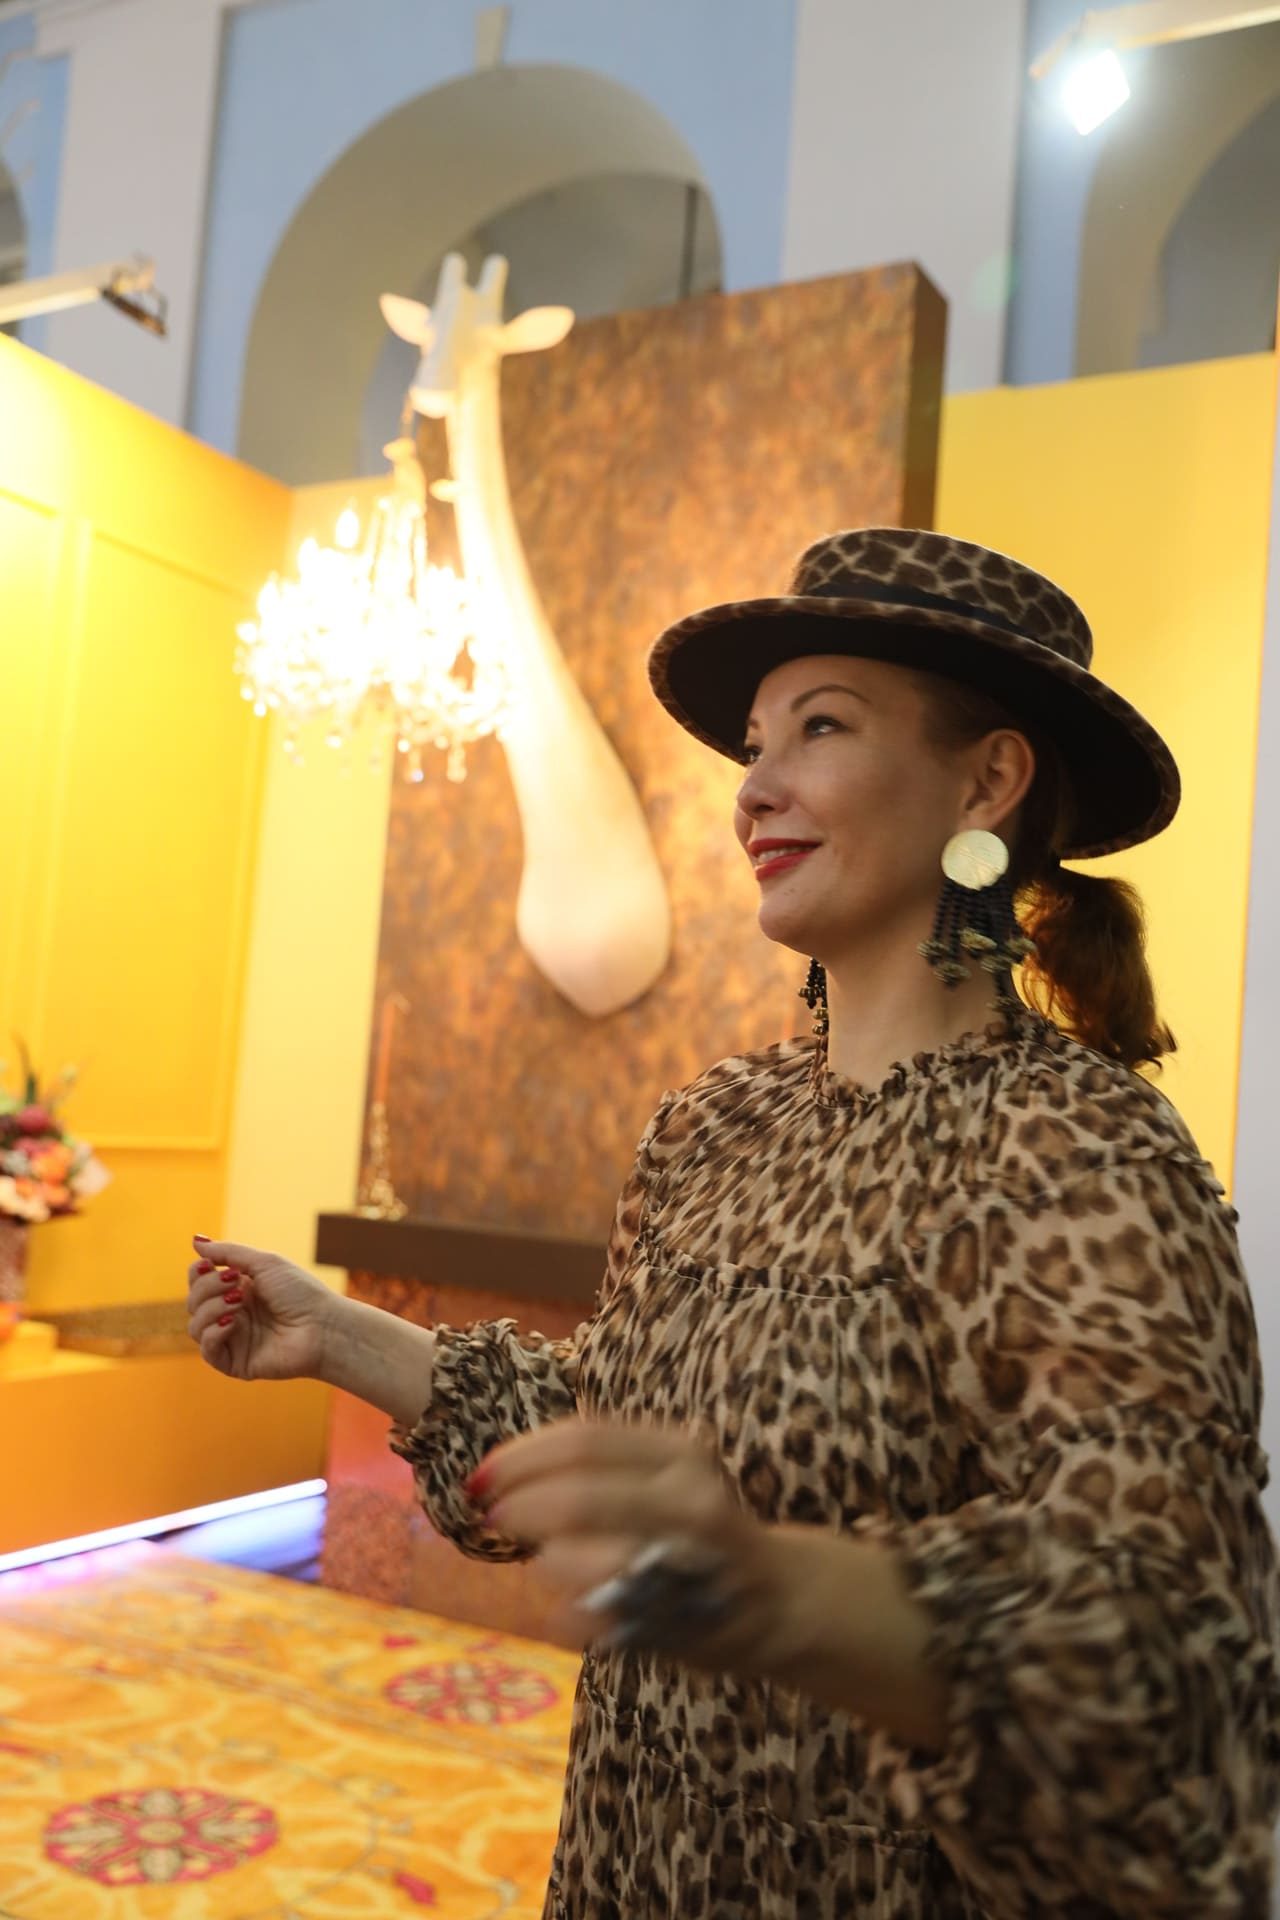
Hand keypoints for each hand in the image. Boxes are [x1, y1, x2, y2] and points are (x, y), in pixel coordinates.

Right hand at [186, 1236, 341, 1383]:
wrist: (322, 1326)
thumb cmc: (300, 1292)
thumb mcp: (264, 1263)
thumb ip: (228, 1252)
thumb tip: (196, 1240)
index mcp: (238, 1290)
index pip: (199, 1281)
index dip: (197, 1272)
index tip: (208, 1265)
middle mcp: (233, 1314)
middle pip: (193, 1301)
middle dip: (207, 1288)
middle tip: (235, 1283)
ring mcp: (233, 1339)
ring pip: (195, 1326)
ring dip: (211, 1308)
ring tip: (239, 1303)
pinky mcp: (235, 1362)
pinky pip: (207, 1351)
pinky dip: (213, 1333)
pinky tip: (232, 1323)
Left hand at [469, 1417, 794, 1672]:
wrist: (775, 1599)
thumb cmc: (695, 1529)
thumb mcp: (663, 1473)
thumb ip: (598, 1465)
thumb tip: (502, 1471)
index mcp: (680, 1453)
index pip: (584, 1441)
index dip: (522, 1457)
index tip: (483, 1473)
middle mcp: (689, 1501)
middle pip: (577, 1497)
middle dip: (519, 1506)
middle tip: (491, 1514)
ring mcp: (682, 1565)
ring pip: (578, 1560)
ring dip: (544, 1562)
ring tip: (547, 1561)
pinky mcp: (671, 1626)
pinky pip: (587, 1622)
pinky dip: (563, 1616)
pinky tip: (570, 1609)